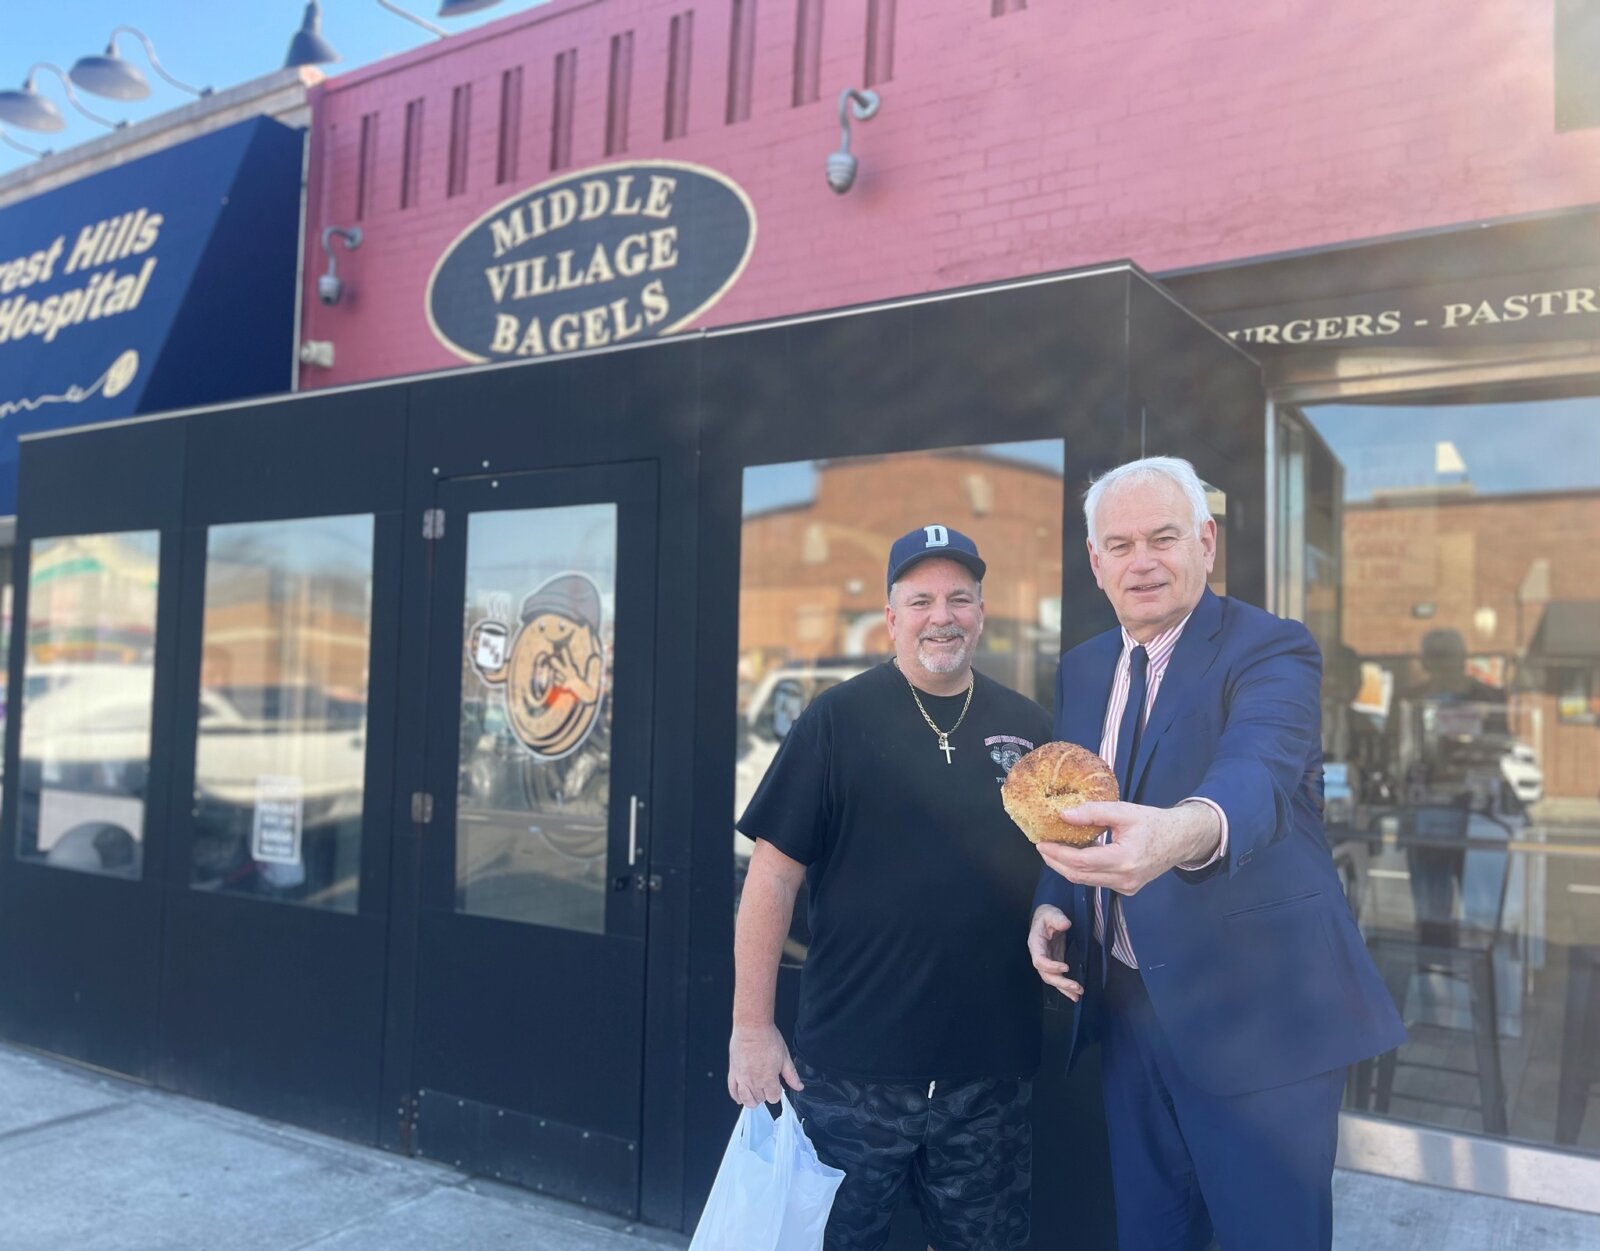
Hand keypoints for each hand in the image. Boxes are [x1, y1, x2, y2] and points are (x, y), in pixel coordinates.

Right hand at [727, 1023, 802, 1107]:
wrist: (752, 1027)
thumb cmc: (768, 1038)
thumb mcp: (785, 1057)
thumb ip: (792, 1075)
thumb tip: (799, 1086)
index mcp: (769, 1079)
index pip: (773, 1098)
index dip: (776, 1093)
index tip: (776, 1086)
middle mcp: (755, 1081)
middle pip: (760, 1099)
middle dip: (764, 1095)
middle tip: (766, 1086)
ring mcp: (742, 1078)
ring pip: (746, 1099)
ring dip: (751, 1100)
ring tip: (755, 1095)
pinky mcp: (733, 1072)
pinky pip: (732, 1090)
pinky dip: (736, 1097)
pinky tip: (739, 1098)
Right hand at [1028, 905, 1081, 1000]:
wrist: (1047, 918)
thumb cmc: (1047, 915)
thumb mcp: (1051, 913)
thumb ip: (1058, 918)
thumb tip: (1066, 924)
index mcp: (1035, 944)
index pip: (1039, 960)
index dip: (1051, 966)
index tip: (1066, 967)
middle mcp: (1039, 956)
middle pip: (1046, 975)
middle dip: (1061, 982)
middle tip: (1076, 987)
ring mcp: (1047, 961)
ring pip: (1052, 979)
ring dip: (1065, 988)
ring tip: (1078, 994)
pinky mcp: (1055, 964)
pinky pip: (1058, 978)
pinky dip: (1066, 988)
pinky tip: (1075, 995)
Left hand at [1037, 800, 1220, 896]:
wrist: (1181, 839)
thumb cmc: (1154, 822)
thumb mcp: (1124, 811)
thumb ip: (1094, 813)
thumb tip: (1064, 815)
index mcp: (1124, 860)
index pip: (1082, 861)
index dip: (1058, 854)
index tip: (1041, 843)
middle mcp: (1125, 880)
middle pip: (1079, 876)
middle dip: (1056, 863)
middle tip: (1042, 847)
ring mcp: (1126, 888)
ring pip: (1087, 881)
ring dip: (1067, 867)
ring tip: (1053, 850)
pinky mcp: (1127, 889)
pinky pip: (1098, 881)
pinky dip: (1082, 870)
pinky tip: (1074, 856)